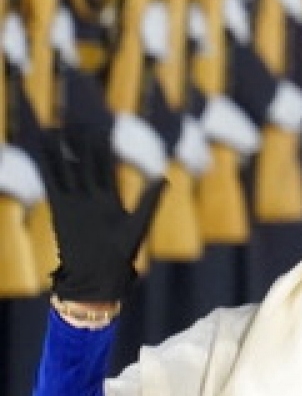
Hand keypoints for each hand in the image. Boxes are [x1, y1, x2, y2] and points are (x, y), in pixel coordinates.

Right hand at [41, 131, 162, 302]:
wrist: (99, 275)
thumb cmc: (122, 254)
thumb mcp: (138, 223)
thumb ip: (149, 199)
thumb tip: (164, 177)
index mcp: (110, 199)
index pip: (105, 166)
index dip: (103, 147)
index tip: (103, 127)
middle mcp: (91, 198)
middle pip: (84, 164)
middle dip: (80, 144)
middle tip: (76, 120)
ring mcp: (75, 202)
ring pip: (66, 170)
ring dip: (60, 151)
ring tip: (54, 129)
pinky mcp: (61, 209)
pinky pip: (53, 183)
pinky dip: (47, 167)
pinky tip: (42, 152)